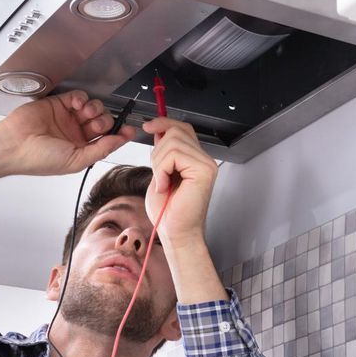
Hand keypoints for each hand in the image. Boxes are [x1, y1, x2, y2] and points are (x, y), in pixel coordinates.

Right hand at [0, 91, 133, 177]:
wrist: (15, 144)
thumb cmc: (39, 158)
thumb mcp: (76, 160)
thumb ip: (100, 149)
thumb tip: (120, 141)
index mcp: (81, 150)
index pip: (107, 139)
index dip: (120, 134)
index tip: (130, 129)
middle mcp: (76, 134)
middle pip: (103, 121)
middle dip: (104, 121)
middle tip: (95, 124)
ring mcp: (68, 118)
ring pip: (93, 108)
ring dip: (94, 109)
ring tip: (84, 114)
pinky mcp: (59, 104)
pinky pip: (78, 97)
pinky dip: (81, 98)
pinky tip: (75, 105)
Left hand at [142, 117, 215, 246]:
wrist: (175, 233)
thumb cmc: (167, 211)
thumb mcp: (160, 173)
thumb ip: (163, 152)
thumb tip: (158, 130)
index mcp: (195, 159)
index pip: (182, 128)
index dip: (164, 123)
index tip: (148, 126)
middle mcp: (204, 159)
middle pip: (176, 130)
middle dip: (157, 150)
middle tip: (158, 174)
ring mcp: (206, 164)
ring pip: (173, 142)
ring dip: (158, 163)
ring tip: (163, 183)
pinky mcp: (203, 171)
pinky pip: (174, 155)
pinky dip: (162, 170)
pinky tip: (165, 186)